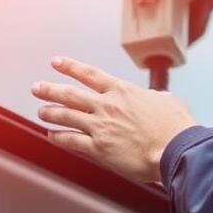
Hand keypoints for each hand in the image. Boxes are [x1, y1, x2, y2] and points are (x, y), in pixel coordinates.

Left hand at [30, 56, 196, 183]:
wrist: (175, 150)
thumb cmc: (176, 128)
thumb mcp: (167, 100)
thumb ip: (152, 97)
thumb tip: (151, 97)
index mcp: (122, 91)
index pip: (89, 74)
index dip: (70, 67)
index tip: (56, 62)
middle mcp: (107, 106)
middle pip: (70, 94)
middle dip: (50, 89)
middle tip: (37, 88)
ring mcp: (100, 127)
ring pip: (66, 116)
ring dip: (50, 112)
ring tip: (41, 111)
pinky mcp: (99, 149)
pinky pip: (71, 141)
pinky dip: (59, 137)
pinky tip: (52, 136)